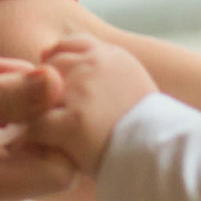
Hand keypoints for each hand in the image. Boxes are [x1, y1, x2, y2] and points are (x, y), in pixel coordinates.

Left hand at [29, 33, 154, 173]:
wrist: (163, 156)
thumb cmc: (147, 131)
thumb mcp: (132, 87)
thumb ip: (102, 74)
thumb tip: (67, 69)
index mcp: (111, 55)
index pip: (67, 44)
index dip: (57, 67)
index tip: (60, 91)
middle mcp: (94, 64)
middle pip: (48, 68)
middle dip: (45, 92)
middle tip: (53, 119)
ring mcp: (82, 90)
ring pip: (37, 95)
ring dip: (39, 115)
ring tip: (49, 136)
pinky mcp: (73, 120)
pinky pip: (36, 126)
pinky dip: (37, 141)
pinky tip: (49, 150)